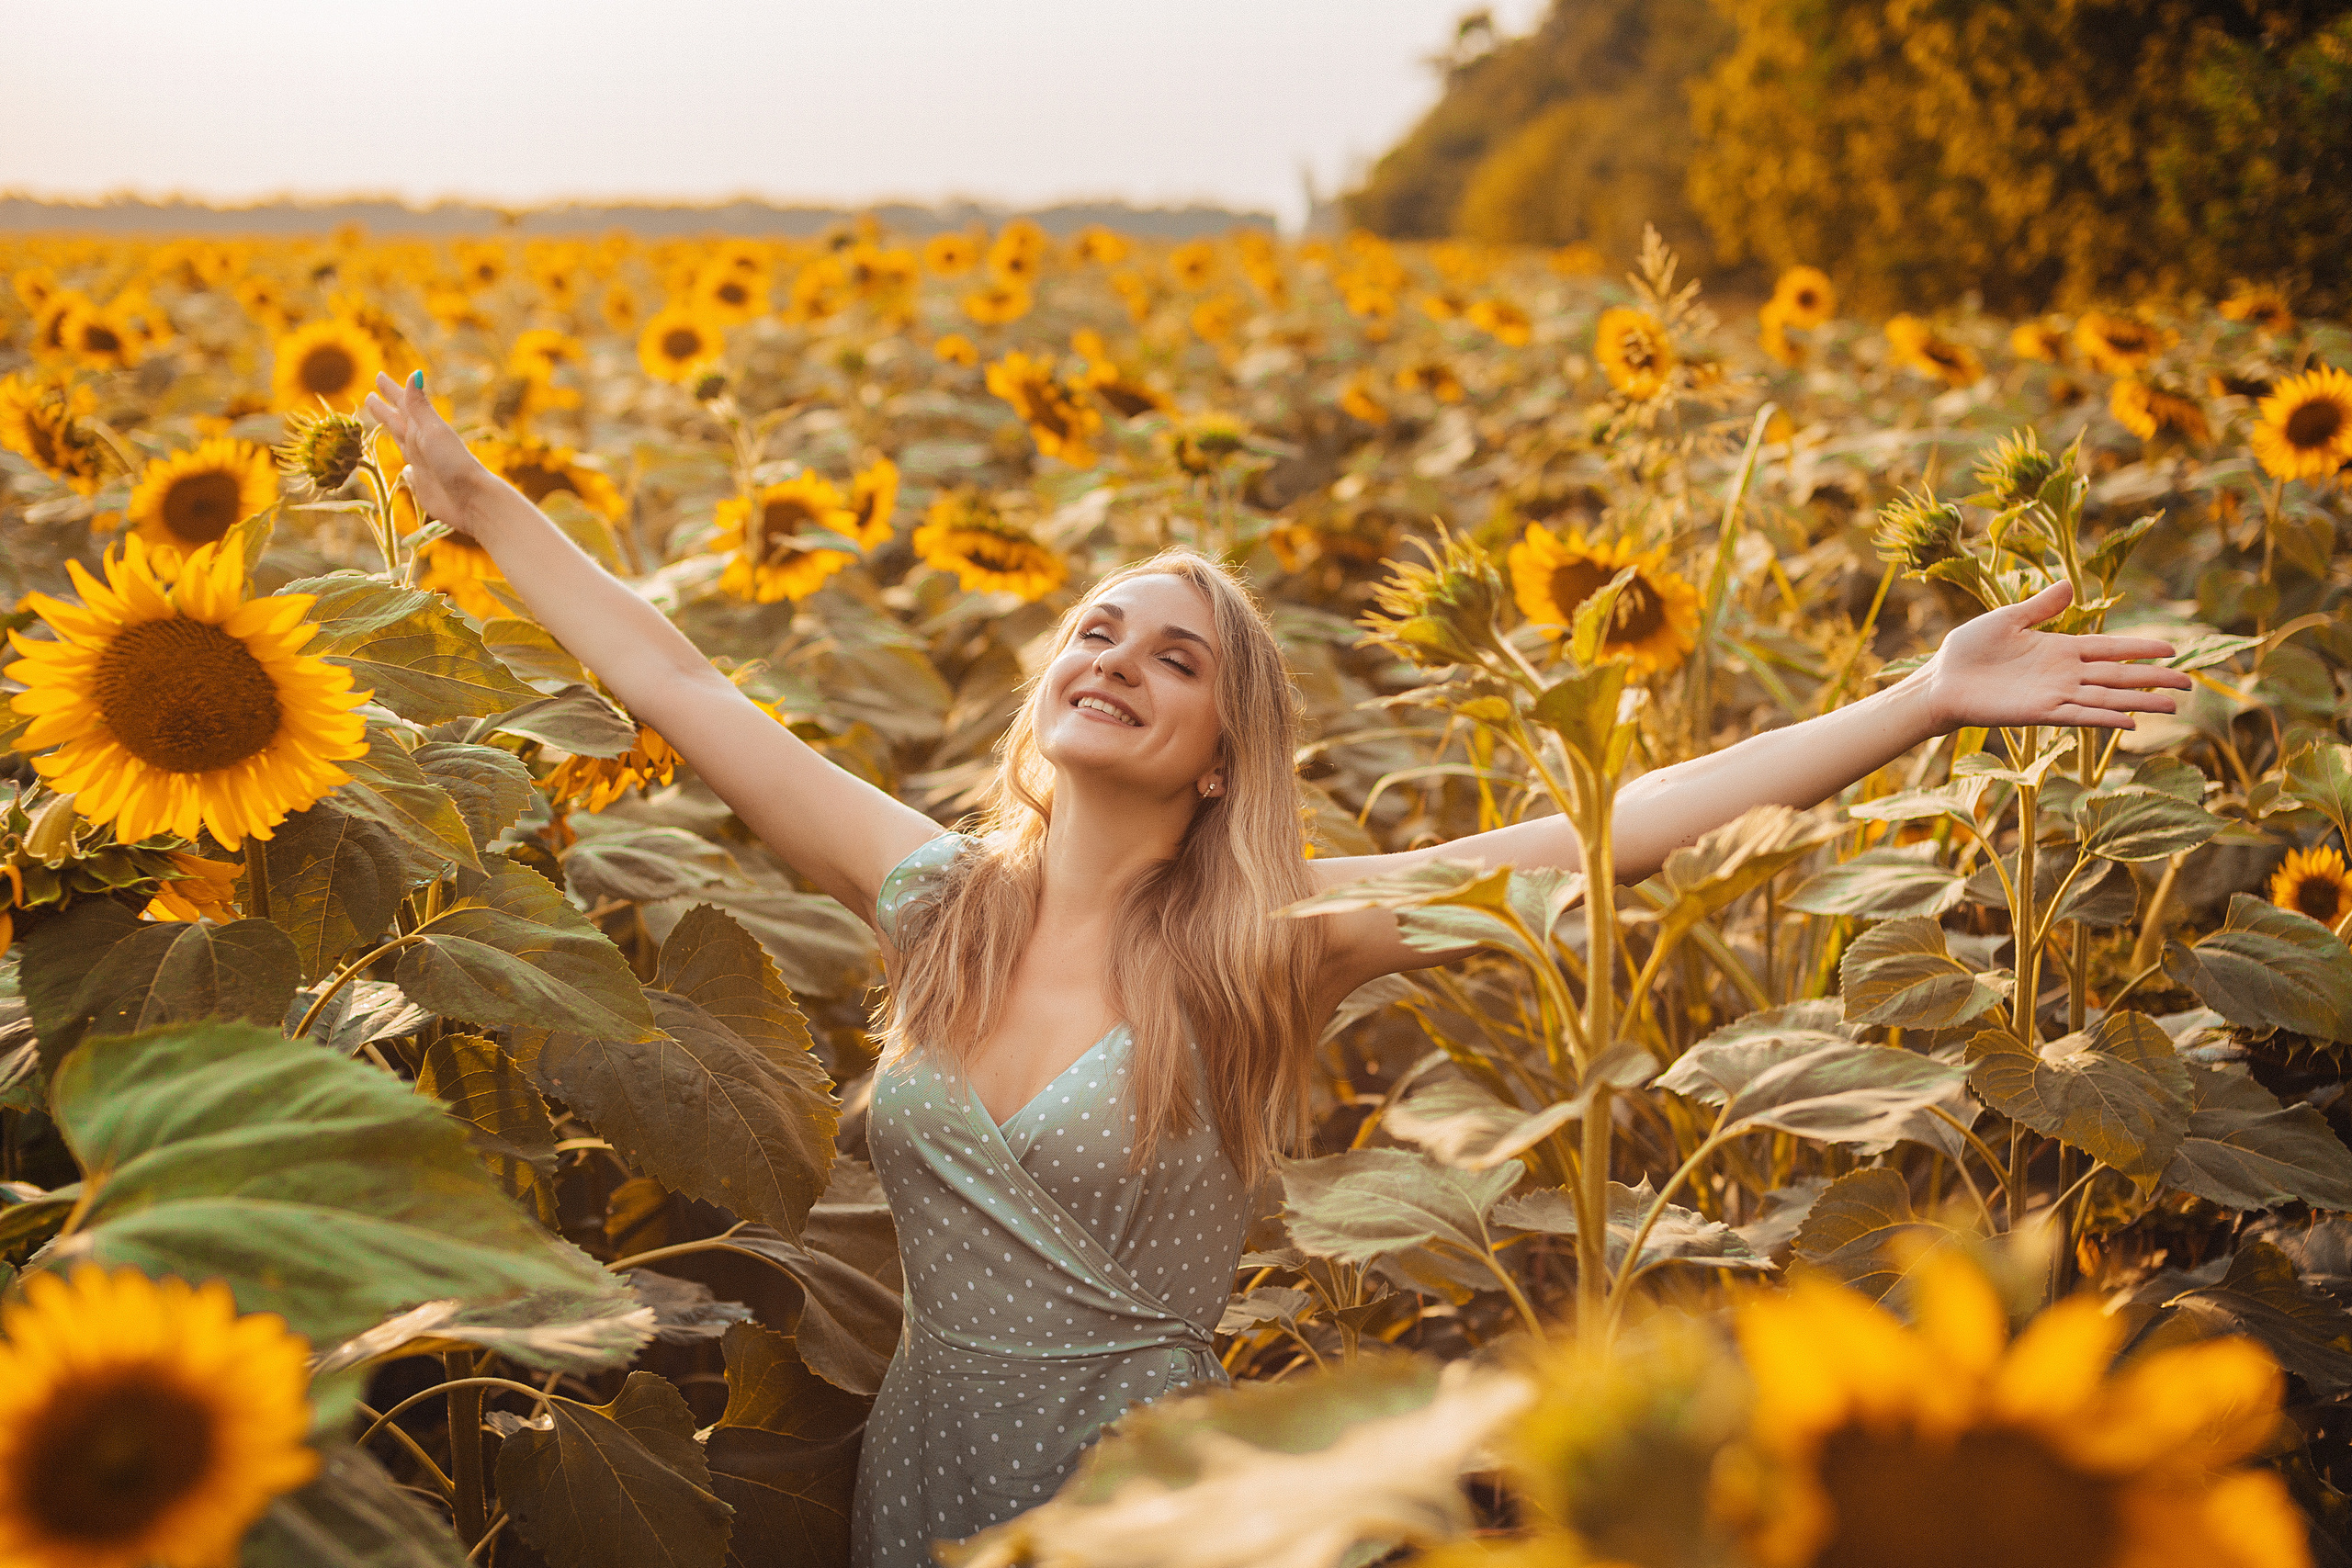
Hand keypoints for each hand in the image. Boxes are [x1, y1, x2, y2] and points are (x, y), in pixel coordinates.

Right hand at [363, 371, 489, 527]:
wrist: (472, 501)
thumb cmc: (454, 463)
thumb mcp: (433, 431)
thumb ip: (420, 407)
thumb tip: (415, 373)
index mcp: (424, 428)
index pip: (403, 405)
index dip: (391, 391)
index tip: (379, 376)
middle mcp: (422, 444)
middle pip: (398, 422)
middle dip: (385, 409)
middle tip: (370, 395)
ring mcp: (423, 465)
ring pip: (402, 443)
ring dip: (393, 432)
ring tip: (385, 424)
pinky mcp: (423, 485)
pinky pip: (410, 473)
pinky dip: (405, 468)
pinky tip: (406, 469)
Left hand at [1922, 579, 2192, 730]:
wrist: (1941, 680)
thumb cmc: (1968, 650)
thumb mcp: (2007, 619)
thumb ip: (2040, 607)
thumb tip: (2069, 584)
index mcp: (2059, 649)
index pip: (2110, 648)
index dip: (2140, 649)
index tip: (2172, 649)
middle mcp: (2063, 674)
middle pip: (2118, 675)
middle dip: (2153, 679)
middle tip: (2189, 682)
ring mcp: (2054, 695)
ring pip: (2106, 698)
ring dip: (2139, 702)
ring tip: (2173, 705)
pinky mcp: (2039, 713)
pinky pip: (2079, 716)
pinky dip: (2104, 718)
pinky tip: (2131, 722)